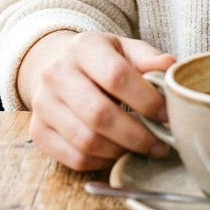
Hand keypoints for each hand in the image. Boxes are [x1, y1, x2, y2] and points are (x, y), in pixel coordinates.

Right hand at [18, 30, 175, 171]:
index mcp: (83, 47)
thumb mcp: (124, 48)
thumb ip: (148, 58)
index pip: (117, 76)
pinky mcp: (38, 131)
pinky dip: (101, 162)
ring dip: (121, 151)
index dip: (146, 100)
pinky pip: (74, 158)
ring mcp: (43, 104)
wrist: (54, 63)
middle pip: (99, 114)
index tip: (167, 115)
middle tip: (160, 144)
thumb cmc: (99, 58)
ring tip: (142, 148)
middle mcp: (56, 73)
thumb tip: (172, 67)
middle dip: (136, 135)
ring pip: (86, 141)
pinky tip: (117, 153)